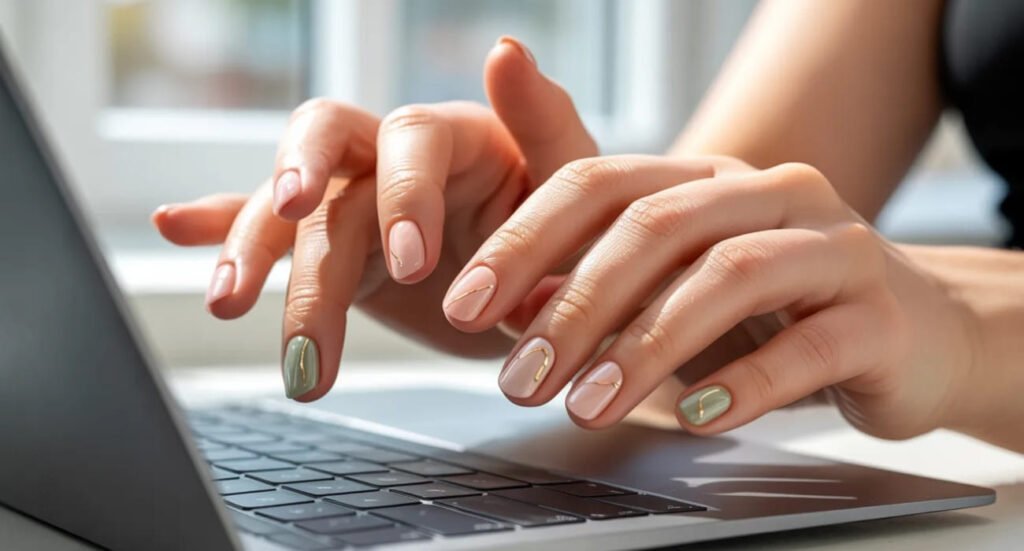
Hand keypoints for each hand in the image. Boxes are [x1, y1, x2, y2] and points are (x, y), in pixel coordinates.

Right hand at [152, 37, 596, 400]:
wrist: (542, 291)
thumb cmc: (565, 231)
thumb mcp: (572, 184)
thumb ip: (546, 124)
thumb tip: (506, 49)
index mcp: (457, 135)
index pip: (412, 140)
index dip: (404, 193)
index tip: (410, 264)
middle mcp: (393, 157)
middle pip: (327, 152)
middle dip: (298, 181)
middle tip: (287, 220)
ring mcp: (353, 198)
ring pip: (287, 209)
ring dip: (254, 249)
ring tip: (228, 301)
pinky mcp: (329, 244)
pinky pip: (266, 228)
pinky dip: (220, 229)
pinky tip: (178, 227)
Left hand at [449, 155, 977, 439]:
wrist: (911, 331)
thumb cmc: (772, 310)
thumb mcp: (673, 284)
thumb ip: (593, 276)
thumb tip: (505, 301)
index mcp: (705, 175)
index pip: (598, 182)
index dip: (523, 239)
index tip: (463, 302)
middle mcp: (769, 193)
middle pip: (655, 225)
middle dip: (575, 304)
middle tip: (522, 375)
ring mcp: (831, 246)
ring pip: (726, 276)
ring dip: (645, 346)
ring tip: (589, 406)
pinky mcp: (879, 314)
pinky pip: (806, 346)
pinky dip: (742, 382)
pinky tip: (694, 418)